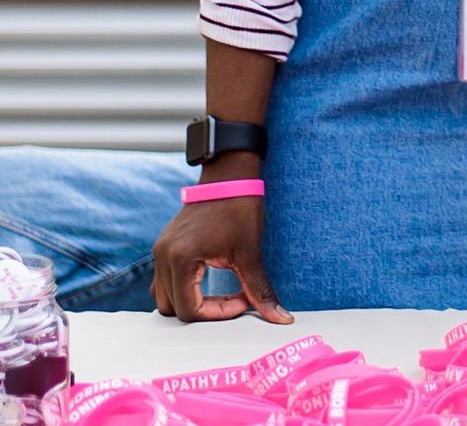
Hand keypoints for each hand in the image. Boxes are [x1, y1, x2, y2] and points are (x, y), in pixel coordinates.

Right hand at [152, 198, 291, 323]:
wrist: (229, 175)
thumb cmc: (239, 208)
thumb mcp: (250, 251)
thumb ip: (260, 289)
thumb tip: (281, 317)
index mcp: (182, 258)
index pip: (189, 310)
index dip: (218, 313)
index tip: (242, 301)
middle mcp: (163, 257)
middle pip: (172, 308)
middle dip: (202, 312)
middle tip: (232, 300)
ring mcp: (159, 251)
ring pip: (163, 297)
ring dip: (189, 302)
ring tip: (221, 293)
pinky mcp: (163, 247)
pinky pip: (163, 281)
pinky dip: (181, 289)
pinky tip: (206, 282)